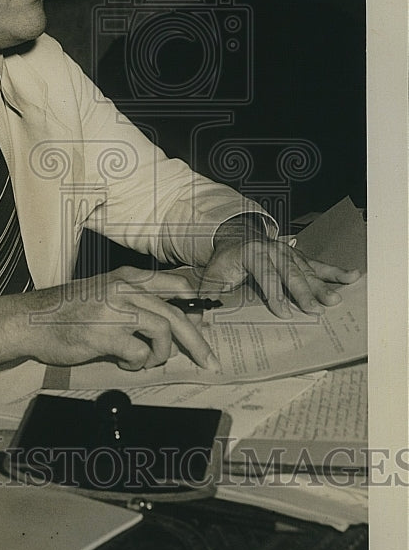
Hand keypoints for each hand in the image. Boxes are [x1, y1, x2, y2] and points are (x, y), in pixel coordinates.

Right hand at [0, 267, 220, 375]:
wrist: (31, 320)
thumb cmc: (67, 311)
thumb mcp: (104, 294)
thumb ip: (134, 302)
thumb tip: (168, 322)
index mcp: (127, 279)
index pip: (174, 285)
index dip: (197, 303)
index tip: (210, 318)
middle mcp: (125, 291)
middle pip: (176, 315)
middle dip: (199, 342)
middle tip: (210, 362)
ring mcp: (115, 311)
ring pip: (163, 333)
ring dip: (161, 355)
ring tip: (146, 361)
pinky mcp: (105, 335)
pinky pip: (140, 353)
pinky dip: (138, 364)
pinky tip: (125, 363)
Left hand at [200, 217, 360, 317]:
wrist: (234, 237)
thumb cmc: (224, 261)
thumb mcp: (211, 274)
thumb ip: (207, 292)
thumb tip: (197, 311)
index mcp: (251, 253)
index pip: (264, 274)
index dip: (274, 293)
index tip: (283, 313)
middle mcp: (273, 249)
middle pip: (290, 272)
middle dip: (303, 291)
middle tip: (315, 309)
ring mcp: (289, 252)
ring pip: (307, 269)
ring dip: (322, 285)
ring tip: (335, 300)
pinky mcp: (299, 257)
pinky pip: (319, 264)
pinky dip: (336, 271)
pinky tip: (353, 276)